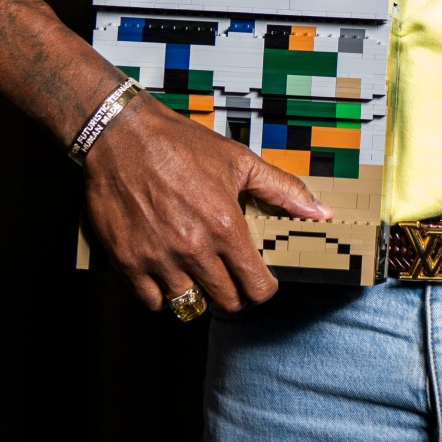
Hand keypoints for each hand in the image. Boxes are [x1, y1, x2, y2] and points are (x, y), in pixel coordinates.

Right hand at [79, 96, 332, 313]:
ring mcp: (159, 258)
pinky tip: (165, 271)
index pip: (257, 288)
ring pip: (188, 305)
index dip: (262, 288)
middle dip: (232, 291)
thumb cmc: (180, 145)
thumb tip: (320, 212)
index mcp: (225, 226)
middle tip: (226, 274)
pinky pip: (151, 302)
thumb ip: (282, 189)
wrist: (121, 136)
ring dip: (196, 292)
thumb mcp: (238, 161)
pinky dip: (159, 293)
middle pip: (226, 301)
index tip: (257, 279)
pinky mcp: (128, 261)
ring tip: (194, 270)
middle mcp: (194, 248)